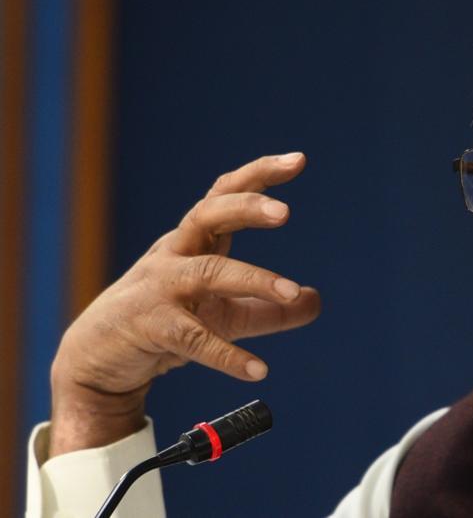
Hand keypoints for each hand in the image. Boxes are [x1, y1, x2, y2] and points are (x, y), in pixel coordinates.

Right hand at [48, 153, 320, 457]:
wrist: (100, 359)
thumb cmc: (167, 324)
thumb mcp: (225, 313)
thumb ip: (270, 307)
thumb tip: (314, 300)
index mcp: (194, 241)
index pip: (225, 195)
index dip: (259, 174)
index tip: (298, 160)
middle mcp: (175, 254)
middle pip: (208, 215)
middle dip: (246, 208)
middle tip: (285, 212)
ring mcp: (159, 288)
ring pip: (208, 273)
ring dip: (254, 280)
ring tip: (290, 292)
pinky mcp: (150, 327)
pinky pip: (193, 338)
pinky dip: (227, 354)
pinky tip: (258, 370)